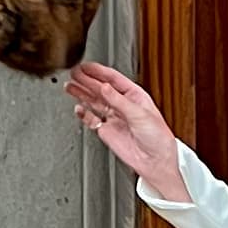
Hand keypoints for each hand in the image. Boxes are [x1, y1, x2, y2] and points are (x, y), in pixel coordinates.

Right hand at [66, 60, 180, 190]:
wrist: (155, 161)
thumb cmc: (157, 137)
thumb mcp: (139, 114)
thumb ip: (118, 100)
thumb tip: (104, 87)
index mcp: (134, 96)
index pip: (113, 79)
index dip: (98, 72)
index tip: (85, 66)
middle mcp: (122, 104)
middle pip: (100, 88)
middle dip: (86, 80)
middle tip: (73, 73)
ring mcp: (113, 117)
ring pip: (94, 101)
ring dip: (82, 93)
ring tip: (69, 86)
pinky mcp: (106, 130)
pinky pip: (92, 119)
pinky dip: (84, 114)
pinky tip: (78, 108)